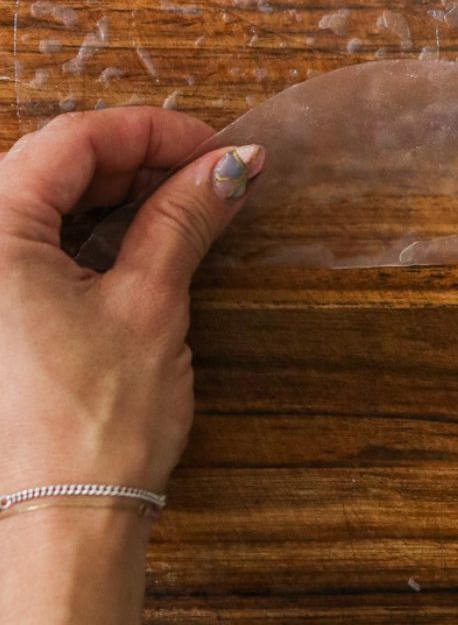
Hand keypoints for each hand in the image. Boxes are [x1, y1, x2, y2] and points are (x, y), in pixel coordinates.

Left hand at [0, 108, 262, 624]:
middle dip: (135, 161)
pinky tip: (140, 247)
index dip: (151, 132)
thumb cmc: (91, 423)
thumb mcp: (151, 301)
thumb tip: (231, 164)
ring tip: (183, 210)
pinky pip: (31, 248)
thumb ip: (185, 216)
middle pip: (50, 167)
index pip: (70, 141)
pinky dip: (88, 235)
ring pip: (41, 204)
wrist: (60, 520)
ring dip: (114, 197)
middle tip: (208, 176)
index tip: (214, 147)